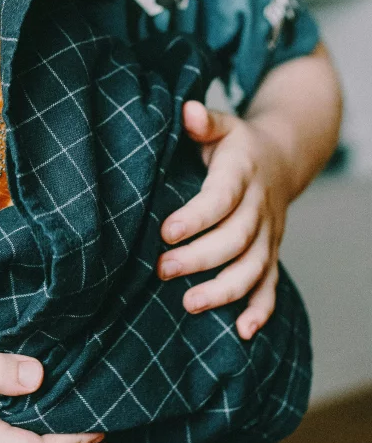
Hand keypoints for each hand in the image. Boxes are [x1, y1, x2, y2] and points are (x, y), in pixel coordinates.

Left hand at [157, 101, 294, 340]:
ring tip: (189, 304)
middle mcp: (259, 206)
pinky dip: (260, 310)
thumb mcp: (222, 125)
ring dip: (224, 289)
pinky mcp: (272, 253)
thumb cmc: (235, 145)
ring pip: (253, 267)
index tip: (166, 231)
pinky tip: (242, 332)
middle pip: (235, 238)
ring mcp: (269, 233)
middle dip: (200, 258)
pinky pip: (271, 285)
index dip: (196, 216)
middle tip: (162, 270)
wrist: (280, 159)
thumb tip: (188, 110)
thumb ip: (203, 121)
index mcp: (243, 172)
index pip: (221, 198)